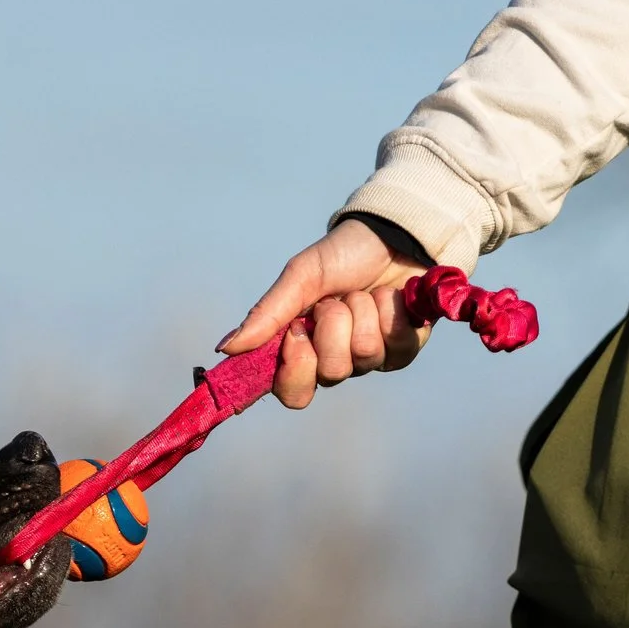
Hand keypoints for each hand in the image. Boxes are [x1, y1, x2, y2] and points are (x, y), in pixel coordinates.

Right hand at [216, 219, 434, 408]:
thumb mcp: (300, 277)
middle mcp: (336, 361)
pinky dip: (391, 311)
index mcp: (304, 350)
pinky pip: (397, 345)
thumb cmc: (341, 255)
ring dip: (363, 312)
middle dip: (333, 327)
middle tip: (335, 300)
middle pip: (332, 373)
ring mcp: (371, 359)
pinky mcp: (403, 350)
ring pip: (365, 355)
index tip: (296, 332)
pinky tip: (390, 297)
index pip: (293, 393)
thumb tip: (225, 349)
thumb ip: (267, 314)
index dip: (296, 370)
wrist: (391, 234)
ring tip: (363, 293)